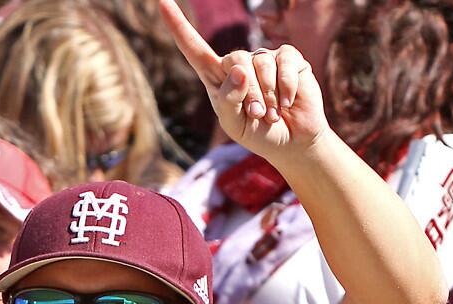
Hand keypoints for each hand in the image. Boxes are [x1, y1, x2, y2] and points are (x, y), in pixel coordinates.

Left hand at [159, 0, 328, 164]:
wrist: (290, 140)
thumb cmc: (256, 133)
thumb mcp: (234, 125)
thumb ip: (229, 100)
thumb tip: (239, 69)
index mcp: (216, 77)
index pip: (193, 48)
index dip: (178, 26)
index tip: (162, 2)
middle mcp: (238, 63)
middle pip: (235, 59)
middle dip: (248, 92)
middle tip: (257, 114)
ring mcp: (264, 57)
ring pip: (260, 63)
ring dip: (267, 95)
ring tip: (271, 113)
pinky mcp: (288, 57)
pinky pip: (285, 64)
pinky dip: (286, 87)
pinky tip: (287, 102)